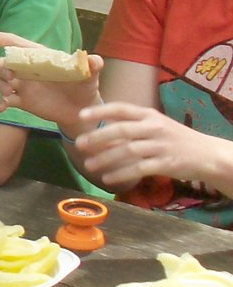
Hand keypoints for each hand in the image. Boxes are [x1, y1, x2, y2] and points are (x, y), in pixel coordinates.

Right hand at [0, 31, 102, 127]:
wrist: (82, 109)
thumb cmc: (85, 86)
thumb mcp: (90, 75)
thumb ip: (91, 66)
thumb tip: (94, 60)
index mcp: (41, 58)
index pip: (21, 45)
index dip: (5, 40)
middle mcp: (29, 70)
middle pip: (5, 62)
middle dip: (1, 67)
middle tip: (10, 76)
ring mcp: (24, 85)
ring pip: (2, 80)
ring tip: (8, 92)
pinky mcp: (23, 101)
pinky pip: (6, 100)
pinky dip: (0, 102)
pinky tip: (2, 107)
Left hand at [75, 102, 232, 194]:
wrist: (207, 154)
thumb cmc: (175, 138)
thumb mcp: (156, 124)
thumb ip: (132, 124)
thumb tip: (102, 125)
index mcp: (149, 115)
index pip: (121, 108)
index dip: (100, 111)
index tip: (80, 116)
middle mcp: (154, 128)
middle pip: (121, 130)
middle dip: (98, 137)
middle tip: (79, 144)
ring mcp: (160, 146)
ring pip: (128, 150)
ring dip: (105, 158)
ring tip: (89, 165)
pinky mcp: (166, 164)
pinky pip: (139, 168)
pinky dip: (121, 174)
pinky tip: (107, 178)